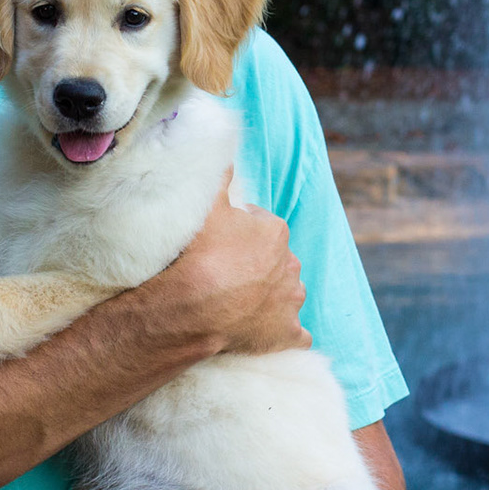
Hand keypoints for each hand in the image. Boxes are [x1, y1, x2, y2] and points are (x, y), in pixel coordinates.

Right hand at [150, 170, 308, 355]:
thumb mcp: (205, 205)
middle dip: (257, 264)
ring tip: (242, 300)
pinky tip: (269, 332)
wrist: (193, 308)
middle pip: (275, 259)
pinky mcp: (287, 335)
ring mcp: (291, 302)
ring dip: (273, 295)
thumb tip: (226, 154)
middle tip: (227, 272)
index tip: (221, 241)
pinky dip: (286, 333)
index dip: (240, 232)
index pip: (260, 225)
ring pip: (289, 293)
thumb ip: (219, 177)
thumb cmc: (199, 254)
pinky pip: (296, 334)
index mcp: (275, 233)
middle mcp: (291, 265)